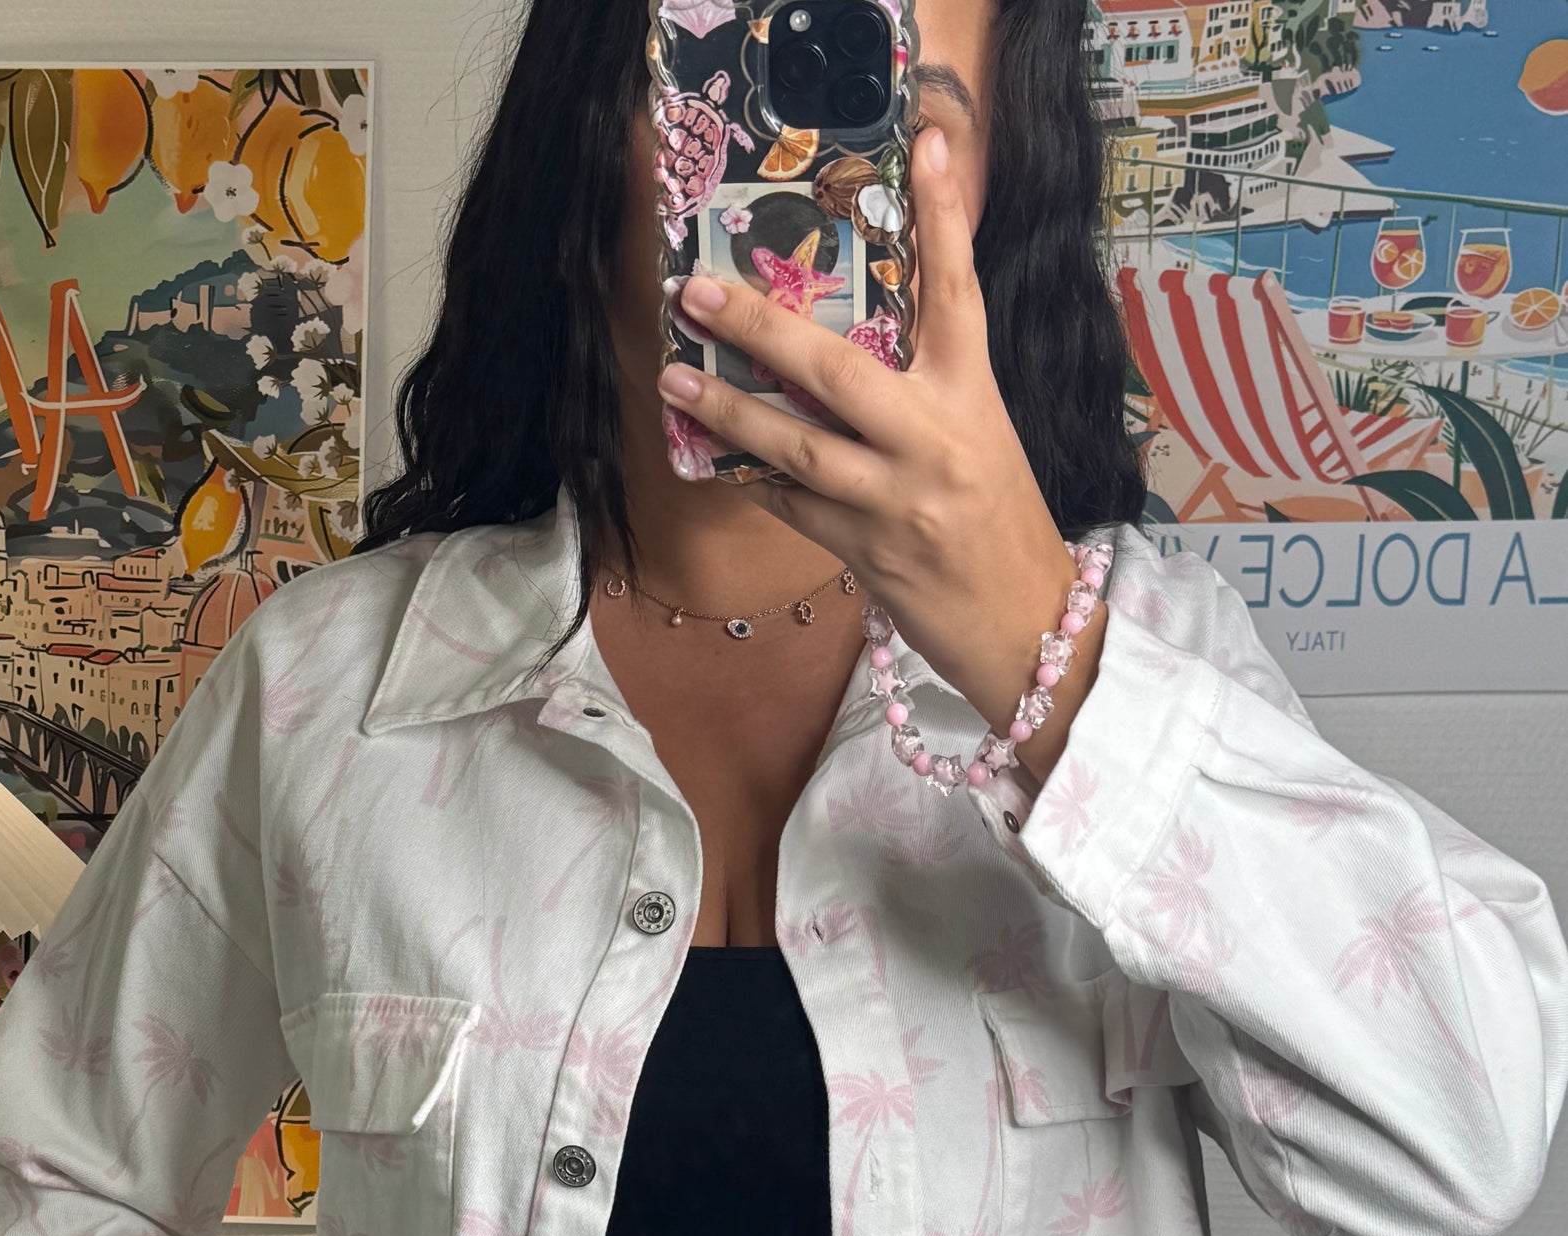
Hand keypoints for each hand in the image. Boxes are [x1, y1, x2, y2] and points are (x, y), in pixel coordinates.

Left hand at [655, 127, 1104, 784]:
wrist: (1028, 624)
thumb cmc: (999, 525)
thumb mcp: (982, 436)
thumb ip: (930, 387)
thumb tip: (853, 342)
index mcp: (973, 396)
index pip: (958, 291)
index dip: (942, 217)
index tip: (923, 146)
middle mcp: (933, 439)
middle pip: (837, 369)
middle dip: (763, 329)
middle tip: (703, 294)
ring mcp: (895, 498)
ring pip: (797, 445)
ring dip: (729, 412)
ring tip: (674, 378)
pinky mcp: (865, 551)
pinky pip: (792, 504)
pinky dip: (750, 477)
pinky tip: (708, 453)